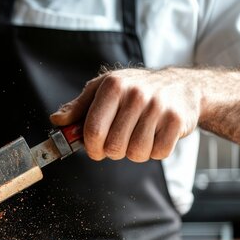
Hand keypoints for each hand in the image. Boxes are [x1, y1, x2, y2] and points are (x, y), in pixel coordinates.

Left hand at [50, 68, 200, 161]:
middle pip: (113, 146)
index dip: (90, 147)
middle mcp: (135, 94)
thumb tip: (57, 120)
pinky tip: (155, 136)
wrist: (182, 85)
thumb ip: (78, 107)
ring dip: (134, 153)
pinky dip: (154, 152)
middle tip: (118, 141)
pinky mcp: (177, 121)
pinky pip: (158, 153)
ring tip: (137, 137)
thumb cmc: (135, 89)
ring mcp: (158, 107)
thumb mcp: (104, 89)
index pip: (93, 130)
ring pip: (135, 153)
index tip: (93, 149)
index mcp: (112, 86)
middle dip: (112, 151)